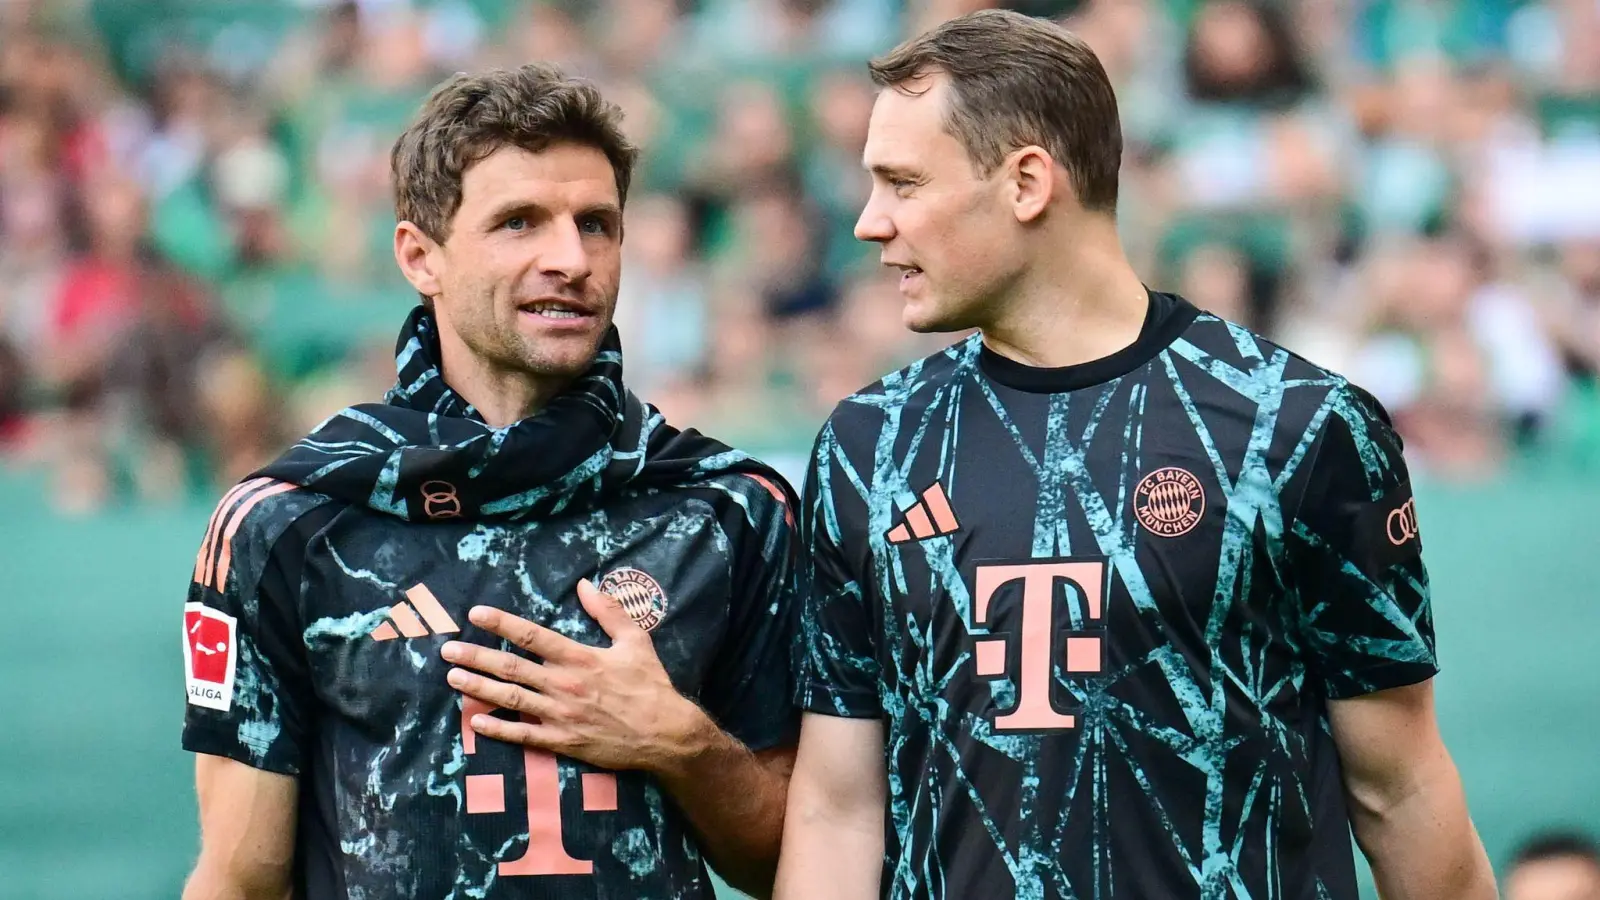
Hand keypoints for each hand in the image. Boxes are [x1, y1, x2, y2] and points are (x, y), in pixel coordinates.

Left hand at [440, 579, 713, 774]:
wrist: (665, 733)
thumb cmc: (651, 685)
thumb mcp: (635, 640)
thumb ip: (608, 611)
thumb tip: (585, 584)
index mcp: (579, 657)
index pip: (531, 635)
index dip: (500, 623)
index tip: (475, 614)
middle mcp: (563, 685)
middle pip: (510, 667)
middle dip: (475, 656)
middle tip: (447, 649)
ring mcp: (560, 715)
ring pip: (509, 699)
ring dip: (477, 687)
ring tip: (452, 677)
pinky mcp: (562, 742)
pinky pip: (523, 734)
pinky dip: (498, 728)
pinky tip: (475, 721)